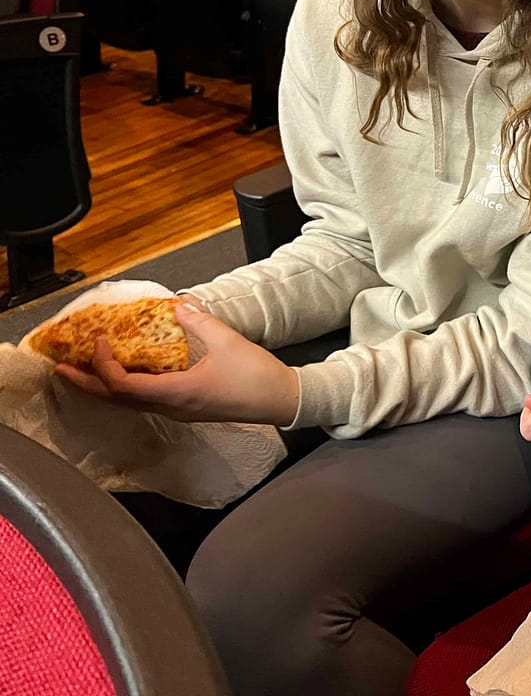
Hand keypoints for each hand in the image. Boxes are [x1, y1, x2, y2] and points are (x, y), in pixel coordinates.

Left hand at [53, 301, 300, 426]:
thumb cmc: (257, 376)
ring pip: (127, 403)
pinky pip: (143, 400)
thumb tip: (177, 306)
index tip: (99, 341)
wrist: (280, 400)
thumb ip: (199, 322)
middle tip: (62, 367)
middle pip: (116, 401)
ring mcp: (177, 410)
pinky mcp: (185, 408)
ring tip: (84, 370)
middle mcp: (171, 406)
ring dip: (102, 386)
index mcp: (177, 393)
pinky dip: (125, 386)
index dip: (104, 365)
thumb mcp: (228, 341)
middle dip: (86, 384)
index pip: (123, 385)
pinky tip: (125, 372)